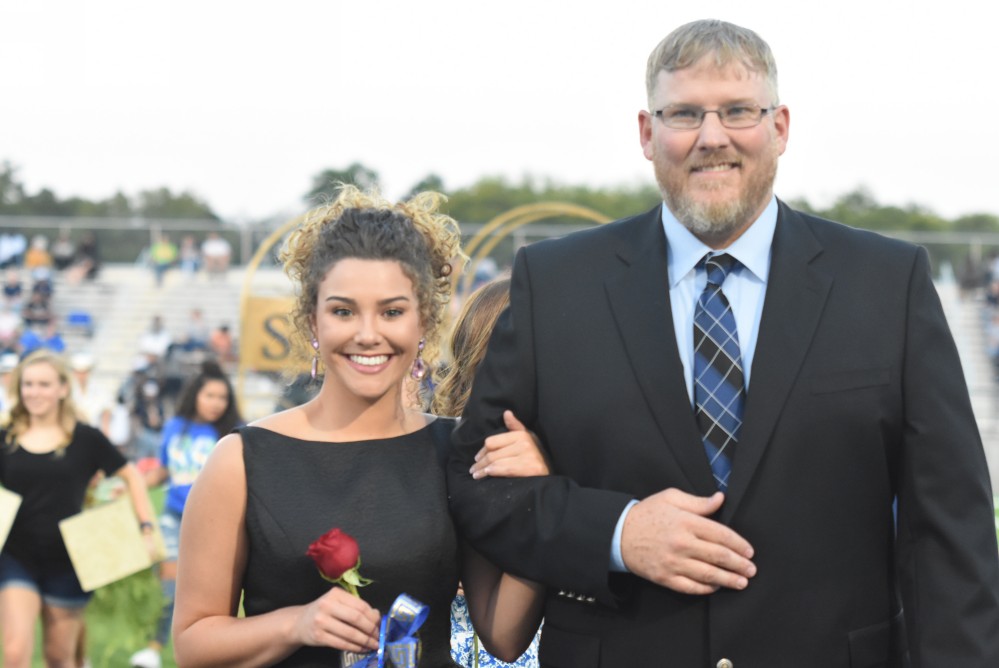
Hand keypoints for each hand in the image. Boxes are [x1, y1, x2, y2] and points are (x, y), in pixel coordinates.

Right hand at [294, 586, 380, 652]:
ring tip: (373, 645)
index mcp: (335, 594)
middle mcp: (327, 605)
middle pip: (356, 618)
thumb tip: (376, 615)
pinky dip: (354, 647)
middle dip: (371, 629)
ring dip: (365, 641)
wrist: (299, 622)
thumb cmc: (323, 612)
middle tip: (378, 636)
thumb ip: (356, 607)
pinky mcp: (319, 636)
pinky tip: (361, 648)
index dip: (373, 617)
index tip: (380, 624)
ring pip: (350, 633)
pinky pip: (342, 643)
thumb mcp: (338, 603)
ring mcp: (321, 621)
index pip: (360, 605)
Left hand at [470, 410, 549, 478]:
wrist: (551, 472)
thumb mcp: (527, 438)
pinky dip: (493, 473)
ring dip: (482, 470)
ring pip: (496, 462)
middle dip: (480, 463)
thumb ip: (515, 427)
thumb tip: (506, 413)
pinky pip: (505, 470)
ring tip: (476, 475)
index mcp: (521, 435)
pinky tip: (486, 475)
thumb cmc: (536, 455)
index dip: (482, 450)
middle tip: (473, 469)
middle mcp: (524, 444)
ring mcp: (528, 456)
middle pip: (492, 453)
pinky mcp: (530, 469)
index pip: (492, 442)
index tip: (477, 458)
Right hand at [621, 488, 755, 594]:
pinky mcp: (665, 577)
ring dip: (728, 580)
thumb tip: (720, 498)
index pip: (721, 534)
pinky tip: (716, 587)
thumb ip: (698, 501)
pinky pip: (690, 587)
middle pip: (719, 556)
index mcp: (685, 522)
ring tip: (742, 582)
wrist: (618, 533)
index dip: (739, 544)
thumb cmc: (646, 513)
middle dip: (739, 564)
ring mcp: (673, 562)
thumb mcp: (671, 498)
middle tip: (751, 569)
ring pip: (708, 574)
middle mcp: (682, 543)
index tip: (749, 551)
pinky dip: (706, 589)